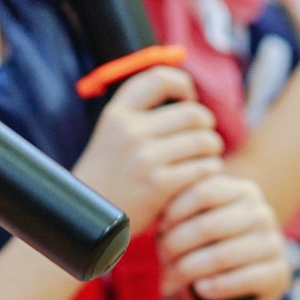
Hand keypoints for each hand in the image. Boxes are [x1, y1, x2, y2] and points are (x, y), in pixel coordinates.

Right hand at [73, 65, 223, 228]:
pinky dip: (209, 171)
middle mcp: (130, 131)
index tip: (188, 100)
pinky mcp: (159, 185)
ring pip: (204, 141)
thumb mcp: (113, 135)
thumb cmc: (110, 176)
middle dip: (206, 125)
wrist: (87, 221)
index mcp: (118, 114)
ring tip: (204, 158)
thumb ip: (141, 114)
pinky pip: (204, 167)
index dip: (183, 84)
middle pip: (193, 113)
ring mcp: (145, 158)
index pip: (160, 78)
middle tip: (203, 138)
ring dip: (212, 150)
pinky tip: (200, 177)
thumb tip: (187, 92)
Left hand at [156, 173, 290, 299]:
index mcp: (243, 190)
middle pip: (209, 225)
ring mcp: (274, 243)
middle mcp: (262, 213)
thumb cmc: (200, 248)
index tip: (159, 227)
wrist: (224, 288)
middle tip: (160, 258)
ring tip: (170, 278)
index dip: (176, 209)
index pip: (204, 191)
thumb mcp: (192, 222)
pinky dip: (217, 286)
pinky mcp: (279, 273)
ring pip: (223, 255)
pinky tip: (200, 289)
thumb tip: (156, 210)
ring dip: (190, 269)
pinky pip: (244, 279)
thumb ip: (179, 209)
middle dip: (177, 244)